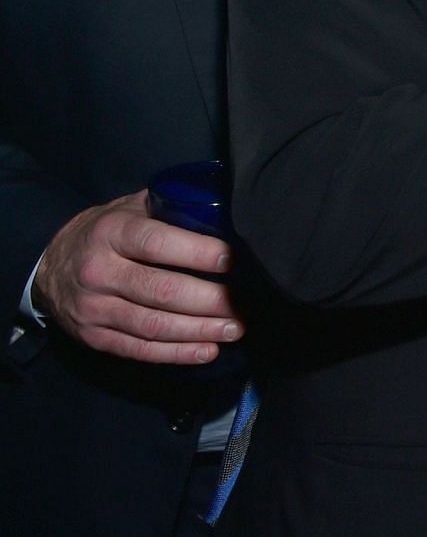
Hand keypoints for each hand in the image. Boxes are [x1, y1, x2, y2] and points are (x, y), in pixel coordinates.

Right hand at [31, 191, 241, 364]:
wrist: (49, 265)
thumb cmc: (107, 231)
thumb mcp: (131, 208)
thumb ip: (171, 207)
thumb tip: (226, 209)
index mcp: (112, 233)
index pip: (157, 243)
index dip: (198, 253)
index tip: (233, 260)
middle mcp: (99, 271)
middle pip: (161, 290)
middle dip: (209, 300)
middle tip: (243, 304)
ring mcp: (94, 308)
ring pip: (153, 325)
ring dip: (199, 330)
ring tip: (234, 329)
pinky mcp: (94, 337)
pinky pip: (139, 349)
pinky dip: (176, 354)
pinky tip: (207, 351)